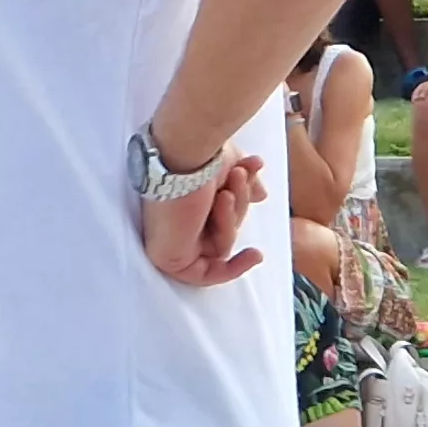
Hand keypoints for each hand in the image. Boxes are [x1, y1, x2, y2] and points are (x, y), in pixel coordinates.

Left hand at [139, 148, 266, 288]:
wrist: (184, 151)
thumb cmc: (201, 153)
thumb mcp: (231, 168)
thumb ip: (245, 186)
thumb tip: (260, 195)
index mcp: (184, 199)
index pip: (216, 218)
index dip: (238, 207)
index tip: (259, 193)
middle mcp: (174, 219)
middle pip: (221, 232)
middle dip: (238, 207)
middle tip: (238, 176)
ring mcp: (171, 239)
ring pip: (218, 247)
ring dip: (230, 219)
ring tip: (225, 193)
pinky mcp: (167, 257)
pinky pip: (204, 275)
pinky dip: (232, 269)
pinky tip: (255, 255)